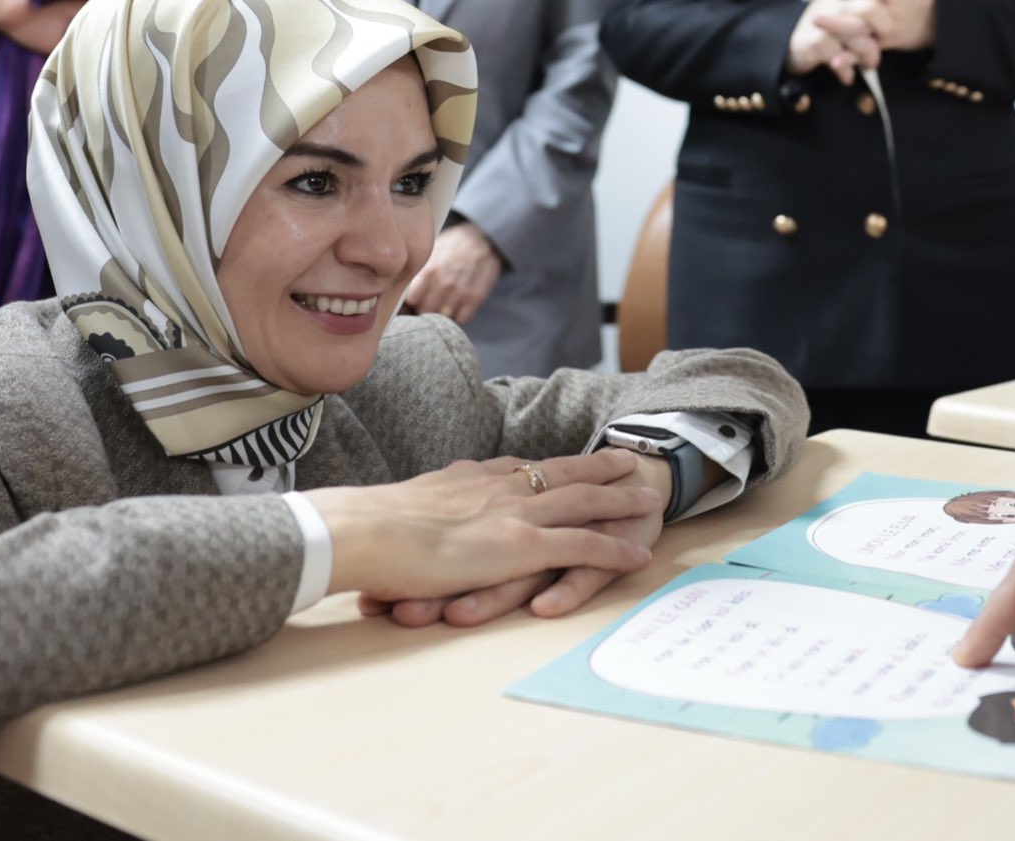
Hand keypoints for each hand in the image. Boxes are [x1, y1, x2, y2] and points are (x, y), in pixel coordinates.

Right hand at [312, 449, 659, 615]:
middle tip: (625, 458)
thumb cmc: (363, 528)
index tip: (562, 460)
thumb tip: (406, 516)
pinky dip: (614, 550)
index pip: (516, 468)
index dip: (544, 465)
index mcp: (467, 480)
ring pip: (583, 501)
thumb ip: (415, 512)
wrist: (362, 531)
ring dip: (620, 500)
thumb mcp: (396, 509)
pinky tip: (639, 556)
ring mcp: (514, 515)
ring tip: (651, 498)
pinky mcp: (522, 546)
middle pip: (561, 471)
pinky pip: (583, 547)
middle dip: (596, 466)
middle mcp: (498, 488)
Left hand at [405, 221, 503, 322]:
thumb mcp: (431, 250)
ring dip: (440, 312)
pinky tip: (456, 305)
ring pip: (442, 317)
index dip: (412, 299)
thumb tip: (401, 287)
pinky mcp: (476, 298)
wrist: (483, 238)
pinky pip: (460, 319)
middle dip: (424, 307)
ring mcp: (461, 292)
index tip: (416, 296)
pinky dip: (457, 315)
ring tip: (442, 302)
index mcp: (429, 270)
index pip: (411, 300)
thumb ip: (418, 270)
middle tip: (429, 301)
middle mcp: (444, 283)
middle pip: (425, 311)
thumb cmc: (452, 245)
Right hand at [786, 0, 880, 84]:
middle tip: (884, 38)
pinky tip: (847, 76)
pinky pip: (840, 56)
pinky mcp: (814, 42)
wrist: (790, 48)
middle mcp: (832, 3)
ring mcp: (822, 21)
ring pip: (858, 34)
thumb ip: (866, 13)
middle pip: (868, 7)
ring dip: (868, 54)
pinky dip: (846, 70)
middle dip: (883, 25)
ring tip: (869, 65)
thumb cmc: (826, 33)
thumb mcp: (845, 17)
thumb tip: (890, 25)